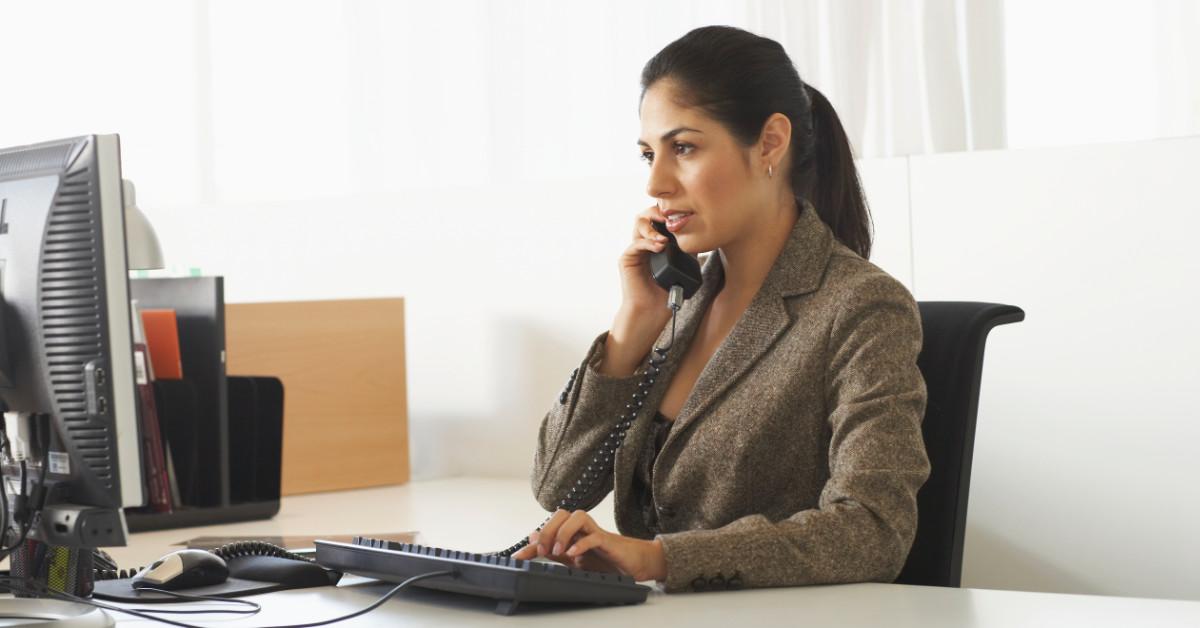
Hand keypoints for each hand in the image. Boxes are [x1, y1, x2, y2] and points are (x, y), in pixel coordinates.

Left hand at [511, 509, 666, 582]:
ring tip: (558, 551)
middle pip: (561, 513)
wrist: (631, 563)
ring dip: (564, 532)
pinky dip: (582, 544)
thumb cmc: (603, 559)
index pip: (548, 528)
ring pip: (578, 516)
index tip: (518, 557)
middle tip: (542, 551)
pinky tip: (573, 555)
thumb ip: (554, 551)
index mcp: (572, 531)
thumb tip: (533, 541)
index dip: (531, 542)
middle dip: (548, 530)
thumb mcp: (573, 560)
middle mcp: (582, 528)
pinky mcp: (607, 541)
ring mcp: (595, 532)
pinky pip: (594, 536)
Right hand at [601, 205, 675, 376]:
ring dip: (653, 226)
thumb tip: (704, 234)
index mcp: (657, 240)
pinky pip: (635, 243)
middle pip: (647, 214)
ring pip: (639, 223)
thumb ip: (689, 249)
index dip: (669, 211)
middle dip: (659, 212)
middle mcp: (645, 241)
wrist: (653, 311)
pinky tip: (660, 246)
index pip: (660, 216)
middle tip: (671, 218)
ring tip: (665, 237)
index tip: (682, 213)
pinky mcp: (627, 258)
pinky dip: (648, 242)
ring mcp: (635, 249)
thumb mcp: (685, 266)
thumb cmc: (669, 291)